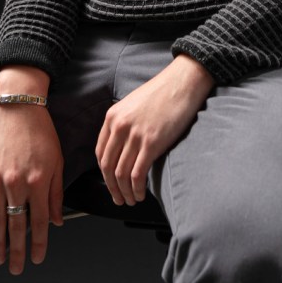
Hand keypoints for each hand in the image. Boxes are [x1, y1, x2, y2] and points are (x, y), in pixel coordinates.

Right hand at [0, 70, 62, 274]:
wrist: (19, 107)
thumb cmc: (41, 132)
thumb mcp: (57, 160)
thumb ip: (56, 193)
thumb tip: (57, 221)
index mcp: (39, 182)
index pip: (39, 222)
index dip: (39, 244)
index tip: (38, 258)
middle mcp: (18, 184)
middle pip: (16, 226)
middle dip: (17, 251)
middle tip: (18, 268)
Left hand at [95, 54, 214, 206]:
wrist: (181, 82)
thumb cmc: (162, 93)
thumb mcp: (133, 105)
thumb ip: (123, 124)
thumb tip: (122, 149)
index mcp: (113, 117)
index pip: (100, 153)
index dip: (104, 173)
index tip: (110, 183)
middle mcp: (120, 126)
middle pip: (108, 166)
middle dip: (112, 188)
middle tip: (119, 198)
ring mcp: (135, 135)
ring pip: (121, 174)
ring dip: (124, 192)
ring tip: (131, 200)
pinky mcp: (152, 143)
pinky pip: (137, 174)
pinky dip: (137, 189)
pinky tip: (141, 194)